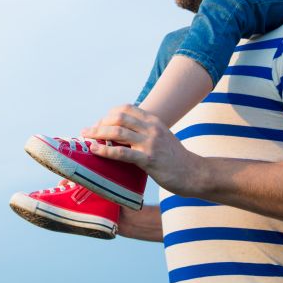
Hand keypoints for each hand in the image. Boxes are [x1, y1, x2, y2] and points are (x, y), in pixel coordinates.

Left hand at [82, 104, 203, 195]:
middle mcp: (151, 128)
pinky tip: (95, 151)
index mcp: (154, 121)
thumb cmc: (176, 159)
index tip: (100, 124)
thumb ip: (145, 133)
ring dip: (98, 134)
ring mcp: (151, 143)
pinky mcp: (150, 159)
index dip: (109, 114)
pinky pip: (122, 153)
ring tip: (86, 138)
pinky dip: (105, 151)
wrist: (195, 174)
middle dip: (100, 123)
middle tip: (88, 132)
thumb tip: (122, 135)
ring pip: (118, 132)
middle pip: (118, 117)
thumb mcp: (162, 138)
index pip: (126, 108)